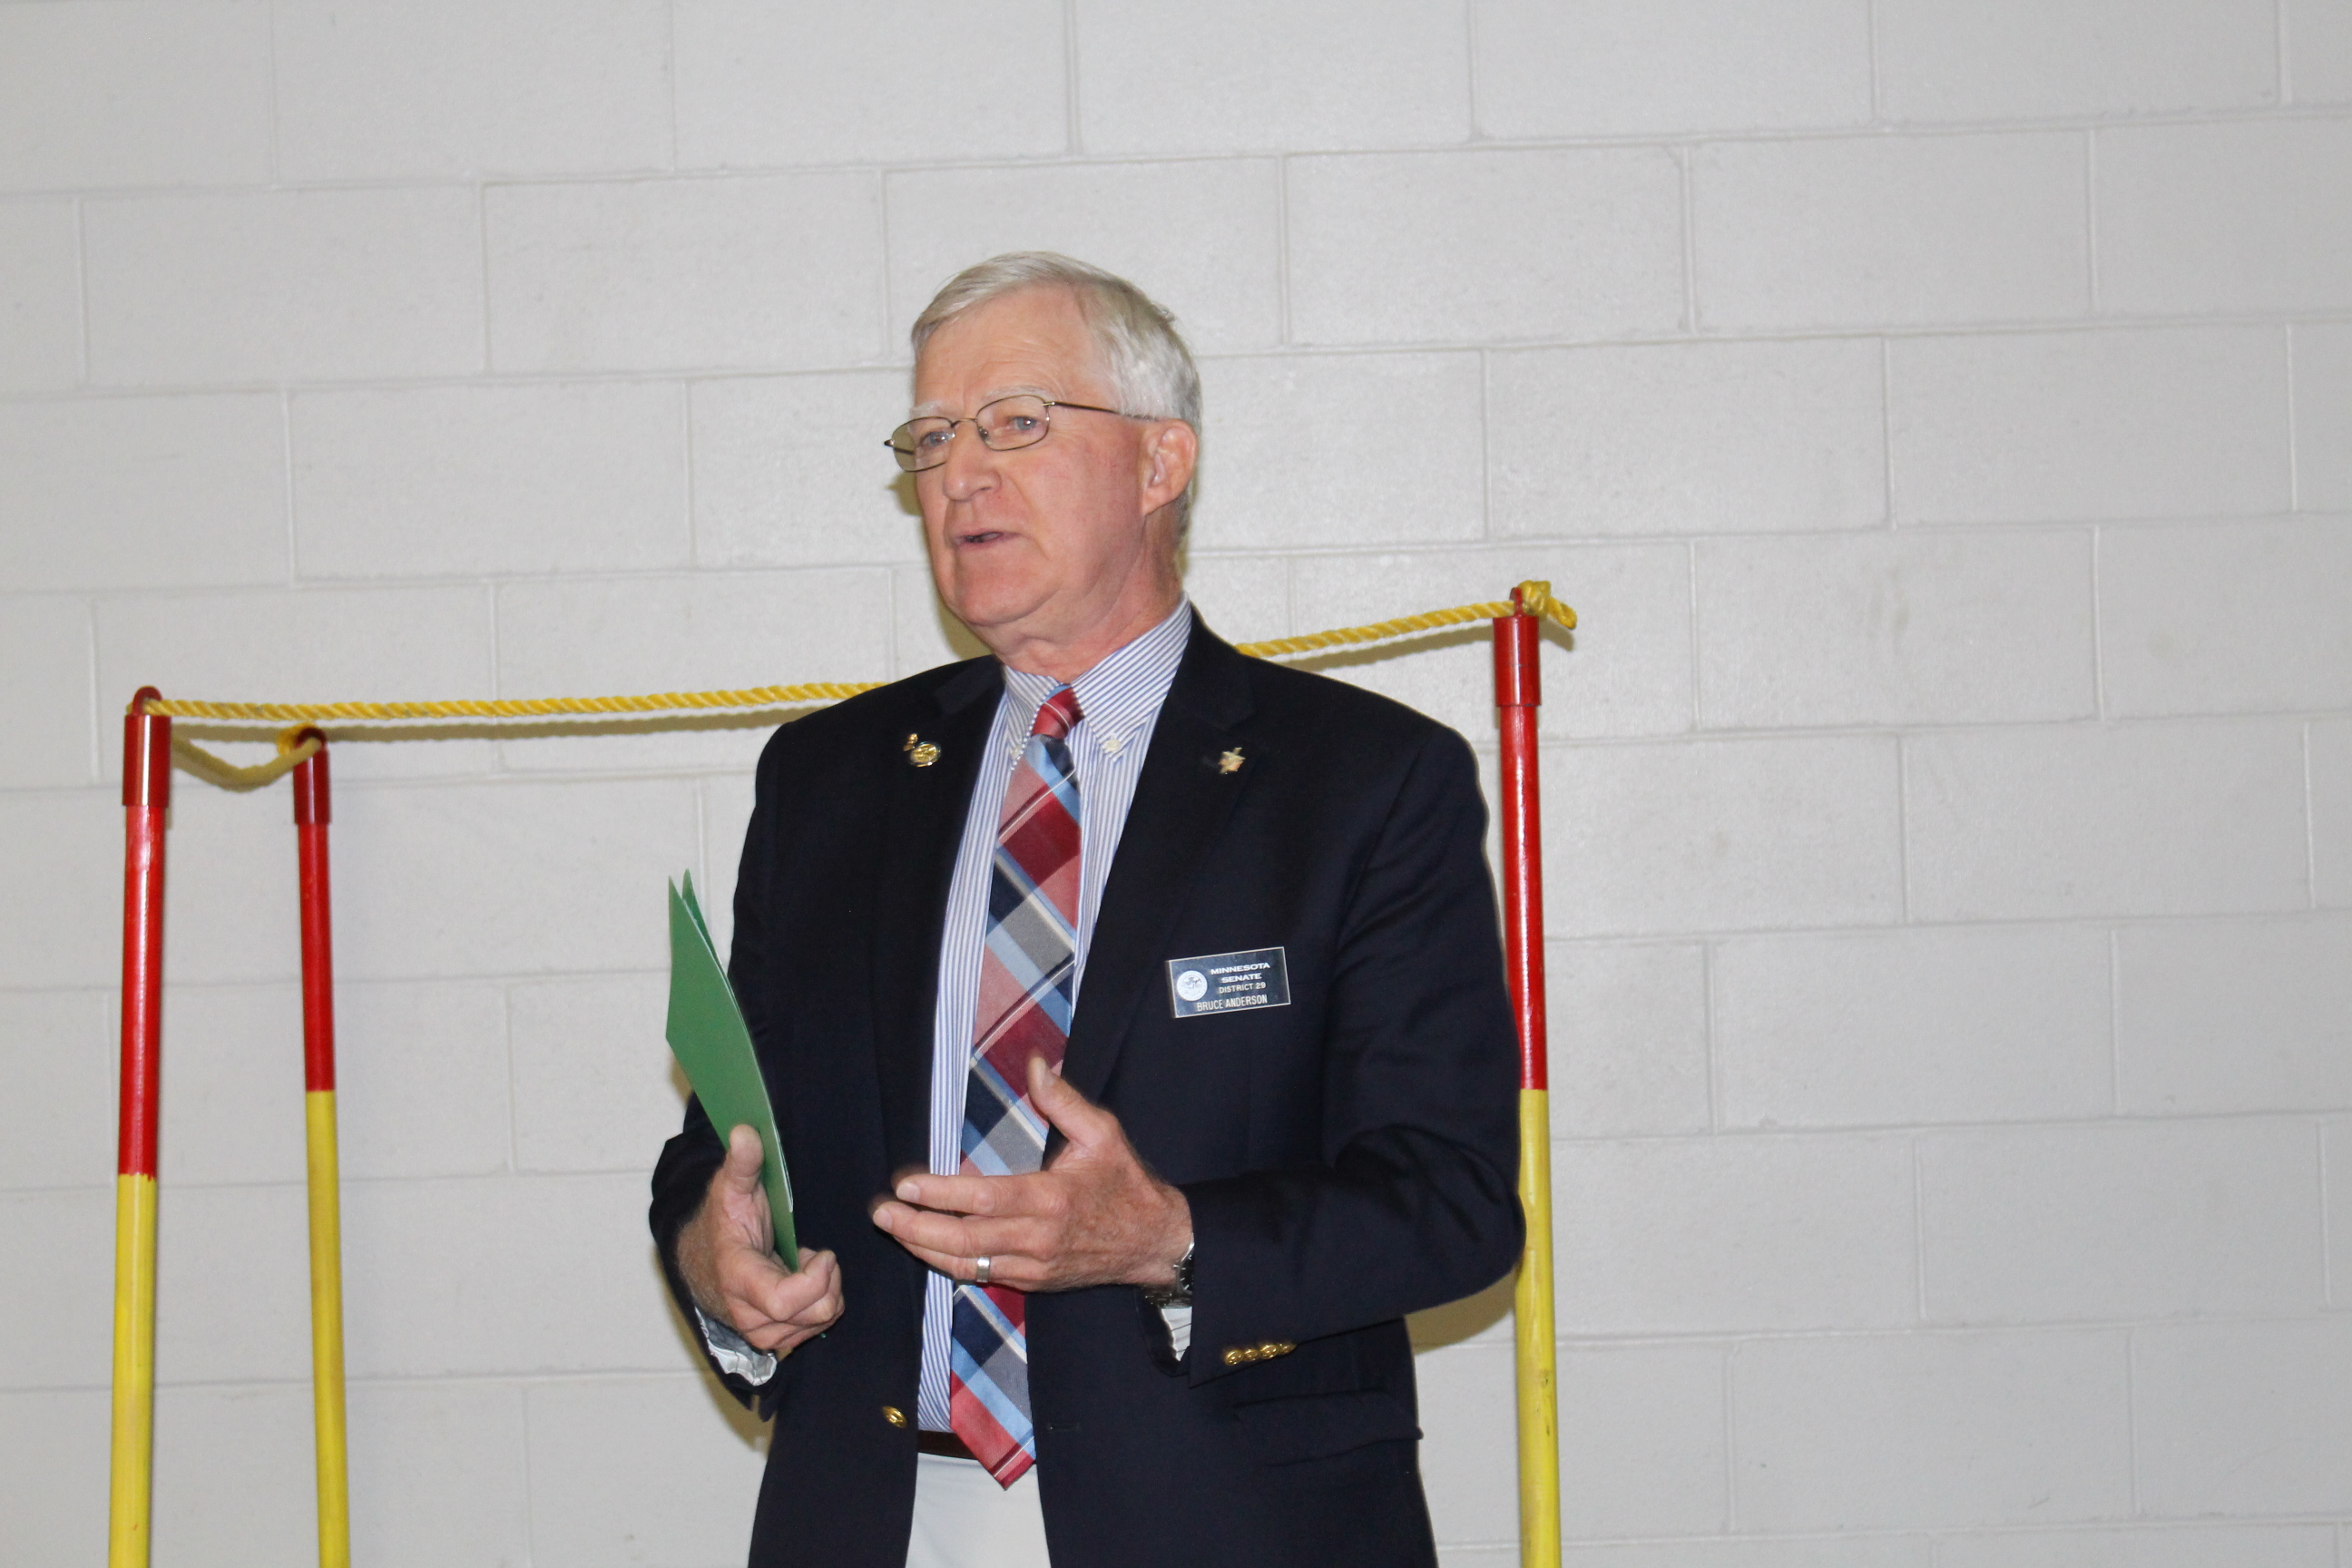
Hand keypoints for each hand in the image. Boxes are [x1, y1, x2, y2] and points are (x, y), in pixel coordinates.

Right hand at [676, 1124, 843, 1355]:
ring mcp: (762, 1333)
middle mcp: (748, 1316)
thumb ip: (742, 1163)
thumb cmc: (723, 1224)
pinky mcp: (774, 1342)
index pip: (785, 1300)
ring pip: (821, 1321)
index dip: (816, 1278)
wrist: (702, 1262)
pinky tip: (802, 1282)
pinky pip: (819, 1327)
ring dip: (825, 1290)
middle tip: (814, 1254)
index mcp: (738, 1279)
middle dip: (827, 1279)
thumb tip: (745, 1131)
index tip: (821, 1252)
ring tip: (803, 1266)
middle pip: (815, 1311)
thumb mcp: (730, 1189)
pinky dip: (821, 1302)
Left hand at [870, 1056, 1190, 1292]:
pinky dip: (949, 1264)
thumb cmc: (1126, 1183)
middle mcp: (1036, 1239)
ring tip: (894, 1228)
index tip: (904, 1184)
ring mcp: (1033, 1265)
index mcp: (1050, 1199)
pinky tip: (926, 1248)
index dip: (939, 1193)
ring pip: (966, 1264)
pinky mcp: (1033, 1281)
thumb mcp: (1103, 1134)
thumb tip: (1036, 1063)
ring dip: (923, 1249)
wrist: (1155, 1242)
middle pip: (962, 1239)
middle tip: (881, 1211)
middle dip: (915, 1227)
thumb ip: (1063, 1100)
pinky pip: (982, 1275)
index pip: (981, 1199)